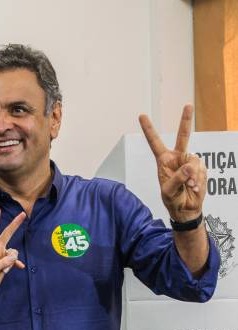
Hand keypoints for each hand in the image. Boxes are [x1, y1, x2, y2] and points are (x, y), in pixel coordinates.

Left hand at [0, 208, 25, 296]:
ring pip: (13, 252)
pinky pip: (14, 260)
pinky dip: (16, 264)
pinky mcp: (5, 263)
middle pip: (7, 234)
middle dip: (15, 224)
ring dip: (12, 260)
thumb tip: (14, 256)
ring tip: (2, 271)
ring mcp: (1, 255)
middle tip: (23, 214)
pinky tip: (20, 267)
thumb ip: (3, 262)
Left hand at [139, 104, 206, 221]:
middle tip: (188, 105)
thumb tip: (190, 165)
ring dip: (192, 175)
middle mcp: (176, 158)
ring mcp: (189, 162)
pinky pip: (201, 170)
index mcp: (163, 161)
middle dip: (185, 120)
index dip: (149, 129)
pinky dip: (198, 179)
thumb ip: (178, 177)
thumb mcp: (169, 190)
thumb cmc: (172, 199)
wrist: (186, 209)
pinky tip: (194, 187)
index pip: (155, 142)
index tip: (142, 115)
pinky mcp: (200, 168)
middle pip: (182, 136)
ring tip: (189, 186)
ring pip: (194, 159)